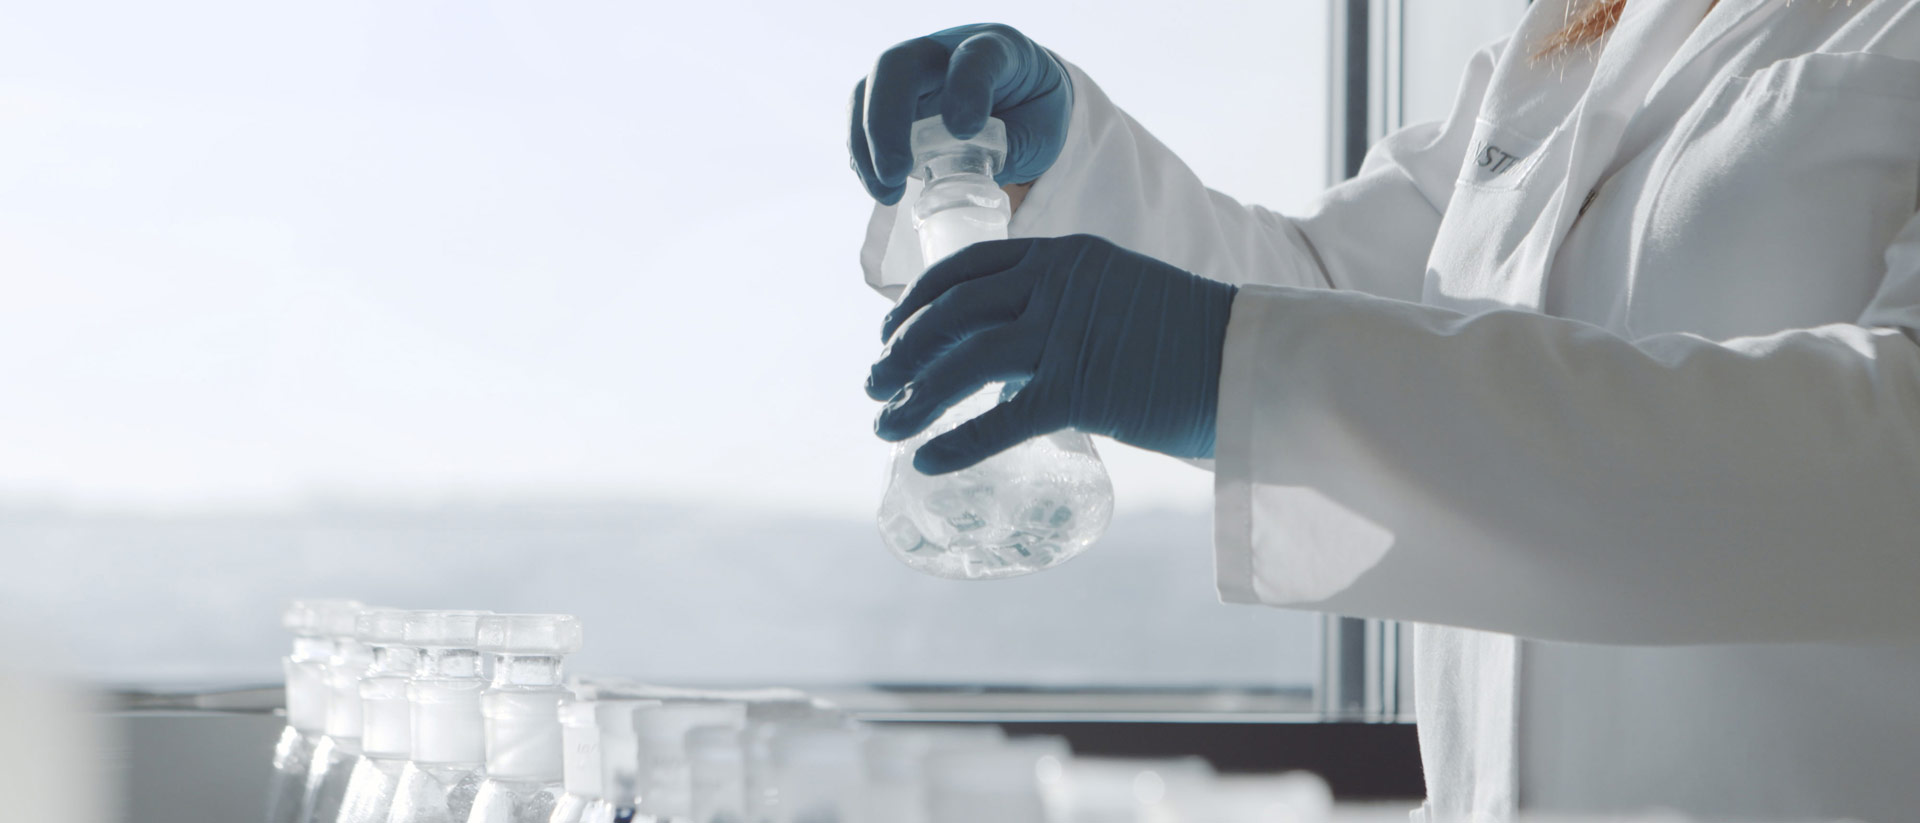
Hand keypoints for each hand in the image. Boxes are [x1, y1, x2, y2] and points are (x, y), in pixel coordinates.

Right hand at [849, 23, 1072, 204]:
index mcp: (997, 48)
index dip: (967, 89)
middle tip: (896, 173)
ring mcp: (913, 73)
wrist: (1022, 95)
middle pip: (899, 66)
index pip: (978, 56)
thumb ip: (1010, 150)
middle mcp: (945, 50)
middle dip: (887, 121)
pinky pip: (861, 119)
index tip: (965, 131)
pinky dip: (864, 156)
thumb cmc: (1034, 110)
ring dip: (867, 145)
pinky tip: (881, 187)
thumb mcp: (1041, 132)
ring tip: (887, 191)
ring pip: (869, 91)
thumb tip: (965, 174)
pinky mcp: (893, 100)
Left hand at [867, 235, 1237, 473]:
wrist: (1251, 361)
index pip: (966, 269)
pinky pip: (999, 419)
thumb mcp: (1120, 298)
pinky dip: (956, 441)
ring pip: (963, 363)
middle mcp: (1057, 285)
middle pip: (951, 313)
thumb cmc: (1189, 341)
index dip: (917, 302)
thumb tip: (1015, 360)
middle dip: (901, 351)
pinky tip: (927, 459)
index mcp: (1064, 255)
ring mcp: (1067, 335)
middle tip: (875, 384)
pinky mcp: (1080, 389)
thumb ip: (1068, 312)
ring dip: (913, 395)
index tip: (891, 332)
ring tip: (885, 424)